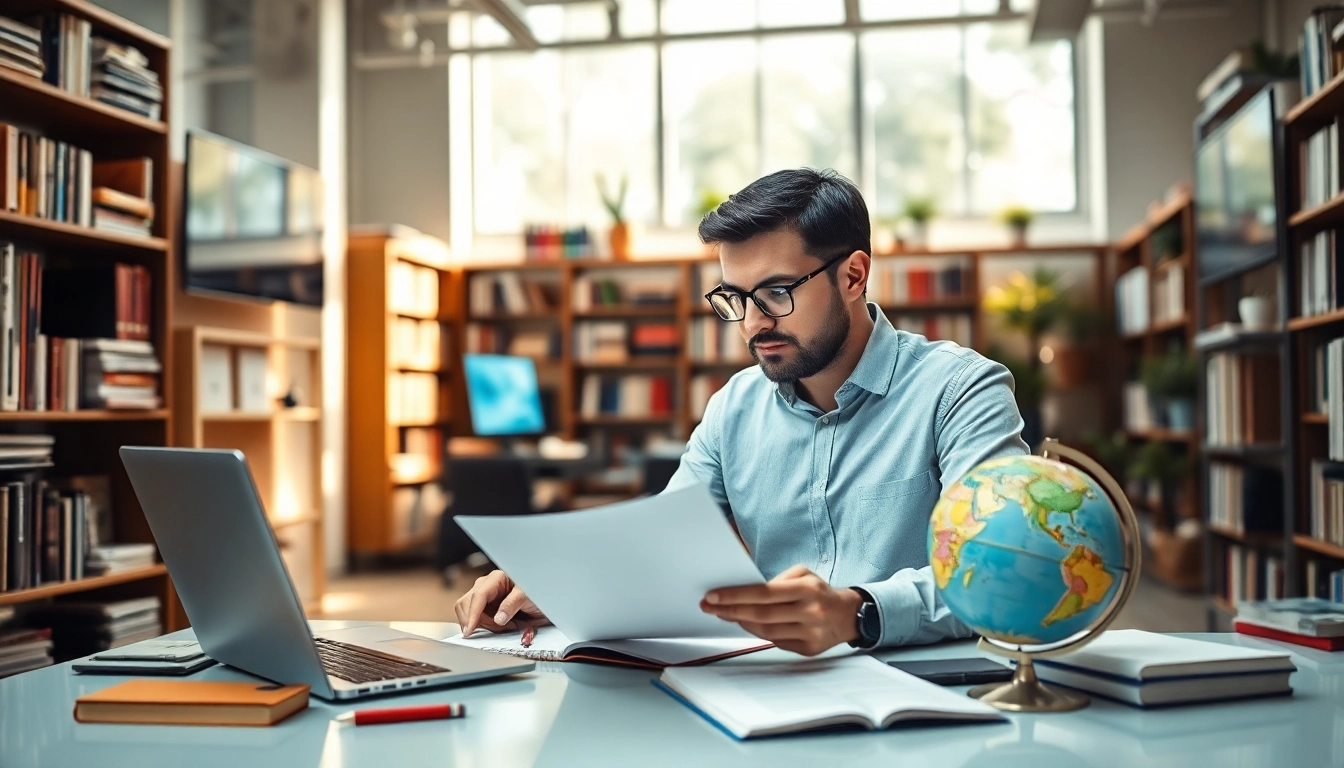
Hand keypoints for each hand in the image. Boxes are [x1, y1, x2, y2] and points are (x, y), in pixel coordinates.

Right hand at [453, 570, 549, 636]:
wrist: (546, 601)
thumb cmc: (538, 593)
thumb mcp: (529, 596)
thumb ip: (513, 604)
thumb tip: (498, 619)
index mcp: (497, 578)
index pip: (479, 595)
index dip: (473, 613)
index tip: (470, 629)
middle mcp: (487, 586)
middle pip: (466, 603)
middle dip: (475, 621)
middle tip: (494, 632)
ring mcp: (484, 597)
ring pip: (466, 612)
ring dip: (479, 625)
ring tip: (499, 630)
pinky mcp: (484, 609)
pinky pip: (474, 619)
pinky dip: (480, 628)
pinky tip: (495, 630)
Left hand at [699, 565, 862, 656]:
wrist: (848, 615)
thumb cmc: (819, 591)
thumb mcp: (803, 575)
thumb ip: (776, 581)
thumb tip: (744, 591)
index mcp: (808, 589)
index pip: (764, 593)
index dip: (736, 595)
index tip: (713, 596)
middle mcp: (810, 612)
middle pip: (761, 615)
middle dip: (731, 610)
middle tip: (708, 606)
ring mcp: (810, 633)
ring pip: (766, 632)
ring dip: (741, 622)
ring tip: (725, 613)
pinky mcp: (809, 649)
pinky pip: (776, 642)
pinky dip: (758, 633)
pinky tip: (746, 623)